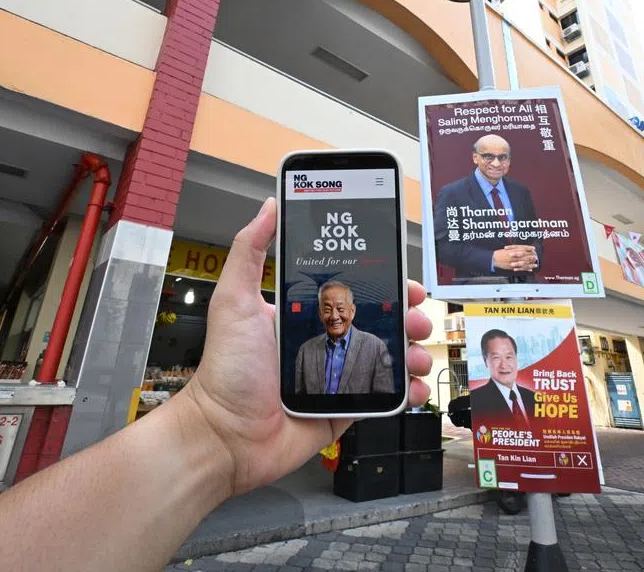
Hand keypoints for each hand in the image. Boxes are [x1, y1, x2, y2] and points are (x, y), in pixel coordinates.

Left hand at [179, 197, 432, 497]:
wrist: (226, 437)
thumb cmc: (227, 371)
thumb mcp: (235, 300)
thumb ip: (249, 250)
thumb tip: (269, 206)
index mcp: (303, 315)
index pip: (352, 290)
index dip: (382, 283)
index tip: (402, 277)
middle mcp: (324, 341)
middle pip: (380, 321)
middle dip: (407, 315)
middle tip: (417, 315)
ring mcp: (337, 375)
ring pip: (389, 356)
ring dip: (412, 350)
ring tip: (417, 352)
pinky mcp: (345, 406)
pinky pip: (385, 396)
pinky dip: (406, 391)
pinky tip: (412, 386)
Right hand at [493, 245, 537, 270]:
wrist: (494, 259)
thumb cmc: (500, 253)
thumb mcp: (508, 249)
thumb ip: (515, 249)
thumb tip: (522, 249)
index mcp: (513, 250)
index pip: (523, 248)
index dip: (529, 248)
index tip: (533, 249)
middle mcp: (514, 256)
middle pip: (525, 256)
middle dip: (531, 256)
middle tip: (536, 257)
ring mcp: (514, 262)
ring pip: (524, 263)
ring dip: (531, 264)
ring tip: (535, 264)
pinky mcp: (512, 267)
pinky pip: (520, 268)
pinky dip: (526, 269)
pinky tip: (530, 269)